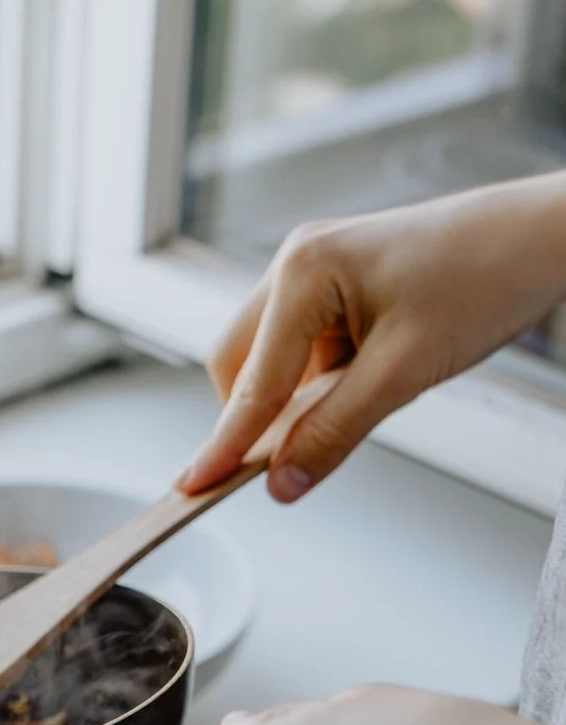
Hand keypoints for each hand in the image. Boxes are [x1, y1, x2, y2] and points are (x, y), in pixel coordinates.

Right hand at [180, 172, 565, 503]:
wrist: (543, 237)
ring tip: (355, 404)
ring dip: (291, 399)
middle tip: (278, 464)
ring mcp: (313, 272)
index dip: (225, 443)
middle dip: (253, 416)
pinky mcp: (335, 287)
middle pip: (236, 364)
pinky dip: (316, 383)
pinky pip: (300, 349)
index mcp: (303, 270)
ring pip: (266, 359)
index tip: (193, 486)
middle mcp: (296, 263)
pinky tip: (362, 384)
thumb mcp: (405, 372)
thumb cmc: (485, 277)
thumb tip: (283, 480)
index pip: (250, 382)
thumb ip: (335, 431)